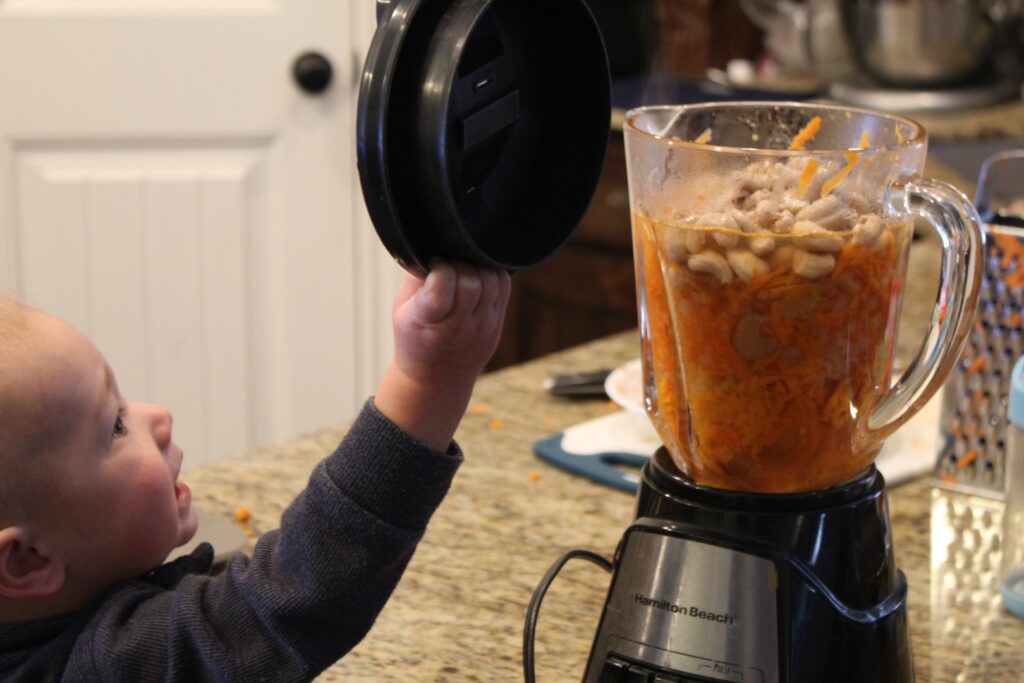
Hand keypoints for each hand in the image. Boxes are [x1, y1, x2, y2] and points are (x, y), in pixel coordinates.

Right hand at [374, 261, 510, 449]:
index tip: (433, 265)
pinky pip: (503, 286)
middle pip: (471, 282)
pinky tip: (477, 276)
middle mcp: (458, 327)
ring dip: (477, 268)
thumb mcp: (402, 308)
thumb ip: (417, 276)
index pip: (443, 286)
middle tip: (448, 266)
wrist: (435, 379)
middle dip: (459, 264)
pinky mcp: (496, 324)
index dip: (440, 268)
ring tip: (462, 271)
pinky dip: (492, 274)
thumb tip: (436, 244)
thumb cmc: (414, 336)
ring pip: (491, 282)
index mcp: (426, 321)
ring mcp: (482, 327)